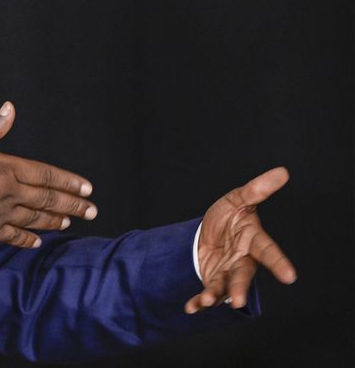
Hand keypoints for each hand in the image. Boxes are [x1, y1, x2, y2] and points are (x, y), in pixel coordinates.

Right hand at [0, 102, 95, 247]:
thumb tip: (9, 110)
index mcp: (3, 167)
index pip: (44, 174)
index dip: (68, 181)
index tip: (86, 188)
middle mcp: (6, 193)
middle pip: (46, 200)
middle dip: (72, 205)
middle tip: (91, 210)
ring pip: (34, 220)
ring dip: (55, 221)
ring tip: (69, 222)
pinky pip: (13, 237)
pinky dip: (27, 239)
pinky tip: (37, 241)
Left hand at [186, 167, 296, 312]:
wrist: (210, 230)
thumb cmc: (229, 215)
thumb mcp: (238, 199)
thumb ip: (257, 189)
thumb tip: (282, 172)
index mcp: (253, 241)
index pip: (267, 251)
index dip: (279, 263)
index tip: (290, 276)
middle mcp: (243, 261)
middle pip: (243, 275)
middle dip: (240, 288)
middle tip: (239, 301)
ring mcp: (228, 273)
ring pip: (224, 287)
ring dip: (216, 295)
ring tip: (207, 301)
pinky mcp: (212, 280)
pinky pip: (207, 293)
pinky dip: (199, 302)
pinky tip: (191, 308)